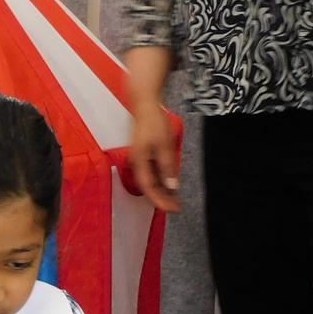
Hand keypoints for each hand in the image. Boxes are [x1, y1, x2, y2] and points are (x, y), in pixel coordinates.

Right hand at [128, 98, 180, 212]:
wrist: (144, 104)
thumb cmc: (153, 122)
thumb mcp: (164, 146)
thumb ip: (167, 167)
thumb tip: (171, 186)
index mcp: (139, 162)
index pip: (149, 189)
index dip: (160, 201)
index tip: (172, 209)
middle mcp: (136, 164)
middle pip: (148, 188)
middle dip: (161, 199)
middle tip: (176, 207)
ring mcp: (139, 160)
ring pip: (149, 182)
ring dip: (161, 191)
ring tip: (174, 199)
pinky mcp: (143, 156)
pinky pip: (150, 174)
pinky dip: (160, 181)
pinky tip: (169, 184)